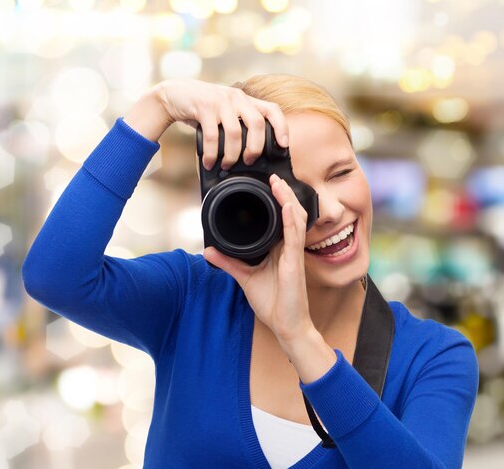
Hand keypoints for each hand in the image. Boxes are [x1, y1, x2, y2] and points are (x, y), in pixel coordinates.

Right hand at [124, 79, 288, 169]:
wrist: (173, 95)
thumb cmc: (202, 109)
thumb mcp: (225, 112)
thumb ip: (239, 124)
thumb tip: (252, 153)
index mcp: (246, 100)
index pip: (272, 110)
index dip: (282, 127)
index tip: (284, 145)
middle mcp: (237, 97)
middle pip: (257, 124)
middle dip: (255, 148)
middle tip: (248, 161)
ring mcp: (221, 101)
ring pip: (235, 133)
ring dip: (231, 154)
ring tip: (226, 165)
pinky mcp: (204, 106)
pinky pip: (212, 136)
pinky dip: (211, 153)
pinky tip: (209, 162)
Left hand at [203, 174, 315, 344]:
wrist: (286, 326)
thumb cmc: (273, 303)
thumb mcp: (244, 278)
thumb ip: (228, 262)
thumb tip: (208, 251)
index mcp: (280, 249)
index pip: (282, 218)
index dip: (278, 200)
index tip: (268, 184)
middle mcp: (289, 248)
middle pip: (291, 213)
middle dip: (283, 193)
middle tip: (274, 176)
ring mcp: (293, 254)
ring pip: (295, 219)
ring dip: (287, 199)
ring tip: (278, 183)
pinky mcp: (295, 263)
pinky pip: (294, 236)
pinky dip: (290, 220)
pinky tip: (286, 207)